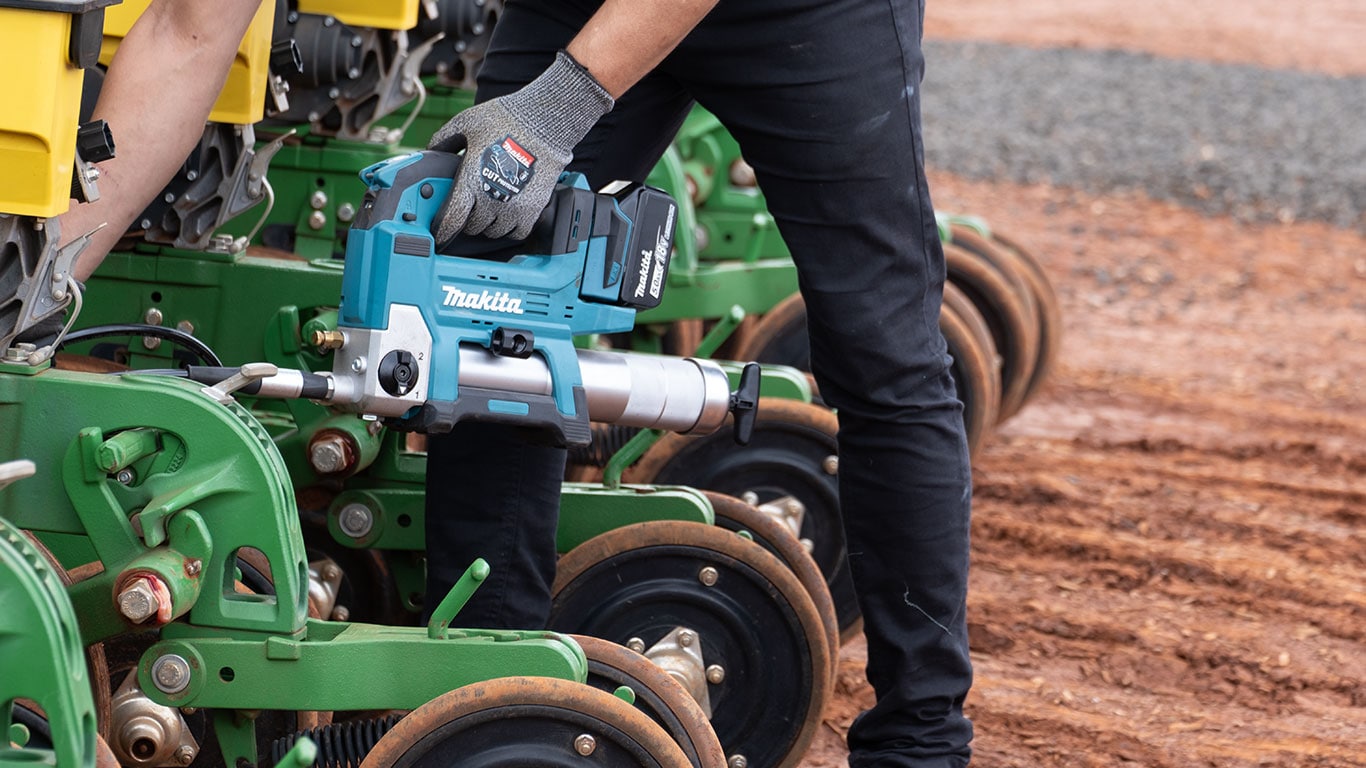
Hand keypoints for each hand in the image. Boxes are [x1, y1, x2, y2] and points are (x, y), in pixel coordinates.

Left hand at [428, 51, 613, 243]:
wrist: (543, 122)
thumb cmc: (505, 120)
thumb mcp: (465, 123)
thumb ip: (443, 140)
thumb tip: (429, 153)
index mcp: (471, 180)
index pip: (452, 219)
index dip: (442, 231)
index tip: (440, 234)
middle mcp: (491, 198)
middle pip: (472, 227)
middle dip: (468, 219)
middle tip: (471, 205)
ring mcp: (514, 207)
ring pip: (494, 232)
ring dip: (489, 224)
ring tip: (491, 207)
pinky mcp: (534, 209)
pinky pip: (517, 233)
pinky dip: (511, 227)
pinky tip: (509, 213)